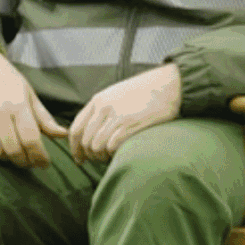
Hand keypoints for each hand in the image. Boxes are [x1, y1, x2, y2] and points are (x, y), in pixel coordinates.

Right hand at [0, 47, 67, 167]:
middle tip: (31, 162)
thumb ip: (44, 118)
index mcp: (18, 104)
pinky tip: (0, 147)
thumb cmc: (8, 80)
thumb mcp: (29, 95)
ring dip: (8, 158)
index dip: (39, 156)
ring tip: (16, 155)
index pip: (30, 139)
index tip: (44, 164)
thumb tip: (63, 135)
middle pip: (13, 149)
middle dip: (25, 161)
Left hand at [66, 64, 183, 163]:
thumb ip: (103, 110)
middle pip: (84, 140)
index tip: (79, 158)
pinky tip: (118, 153)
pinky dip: (112, 154)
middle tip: (98, 160)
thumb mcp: (118, 95)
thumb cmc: (146, 93)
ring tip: (109, 157)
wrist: (169, 84)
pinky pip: (111, 146)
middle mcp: (103, 107)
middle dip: (89, 155)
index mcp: (98, 100)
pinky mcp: (129, 123)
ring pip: (95, 145)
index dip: (74, 147)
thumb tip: (93, 132)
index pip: (76, 128)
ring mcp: (116, 115)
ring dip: (100, 156)